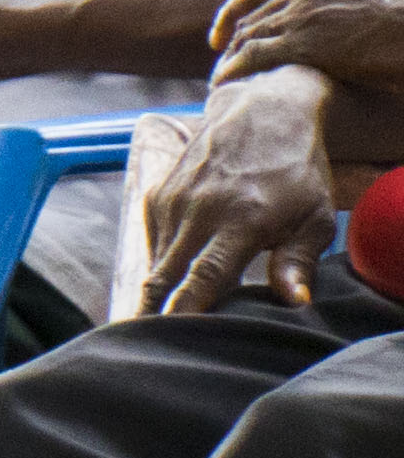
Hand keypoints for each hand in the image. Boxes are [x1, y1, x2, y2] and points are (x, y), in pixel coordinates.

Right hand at [142, 76, 336, 316]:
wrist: (262, 109)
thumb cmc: (297, 170)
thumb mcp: (314, 217)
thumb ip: (297, 260)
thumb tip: (293, 301)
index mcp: (239, 220)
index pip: (203, 278)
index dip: (185, 313)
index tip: (171, 340)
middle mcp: (198, 209)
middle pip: (165, 274)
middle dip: (153, 312)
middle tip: (144, 348)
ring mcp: (174, 197)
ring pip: (156, 259)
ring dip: (155, 292)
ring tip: (154, 324)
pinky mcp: (161, 191)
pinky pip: (154, 238)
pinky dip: (158, 264)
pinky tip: (165, 284)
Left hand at [214, 0, 403, 92]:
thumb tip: (360, 15)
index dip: (240, 6)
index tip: (228, 27)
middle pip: (254, 12)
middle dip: (234, 36)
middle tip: (222, 58)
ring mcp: (303, 11)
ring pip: (249, 32)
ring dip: (231, 56)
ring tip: (220, 78)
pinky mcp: (305, 42)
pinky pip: (256, 54)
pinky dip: (234, 68)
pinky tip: (223, 83)